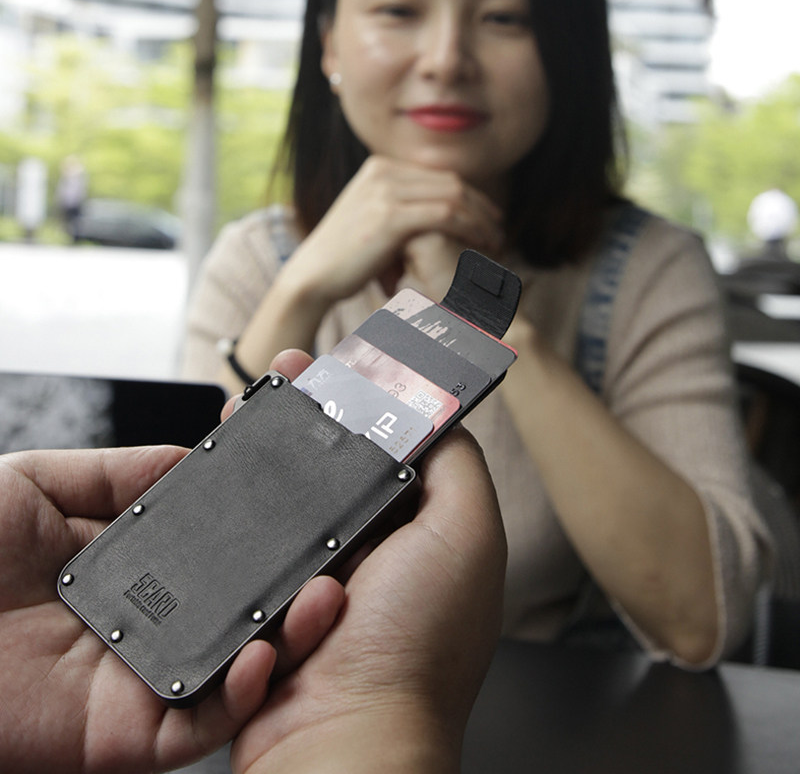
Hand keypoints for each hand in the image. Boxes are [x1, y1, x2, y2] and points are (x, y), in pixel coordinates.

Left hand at [0, 444, 342, 773]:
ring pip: (233, 669)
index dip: (261, 530)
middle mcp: (142, 624)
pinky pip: (199, 723)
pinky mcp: (121, 735)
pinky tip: (262, 653)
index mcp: (127, 569)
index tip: (303, 501)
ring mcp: (135, 680)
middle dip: (293, 585)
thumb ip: (120, 474)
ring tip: (324, 597)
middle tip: (339, 552)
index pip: (213, 551)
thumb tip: (191, 457)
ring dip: (286, 639)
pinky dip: (241, 696)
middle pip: (235, 610)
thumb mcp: (39, 483)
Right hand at [231, 351, 506, 773]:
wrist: (339, 742)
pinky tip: (237, 491)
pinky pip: (250, 545)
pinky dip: (241, 519)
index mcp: (419, 532)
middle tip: (282, 379)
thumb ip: (458, 468)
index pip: (390, 447)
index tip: (340, 366)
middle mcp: (372, 553)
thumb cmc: (413, 649)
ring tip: (248, 415)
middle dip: (307, 419)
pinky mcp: (270, 602)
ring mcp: (317, 576)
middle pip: (333, 466)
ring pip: (287, 498)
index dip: (366, 402)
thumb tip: (438, 414)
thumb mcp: (465, 536)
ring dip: (267, 460)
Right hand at [282, 155, 503, 305]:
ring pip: (454, 196)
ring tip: (497, 241)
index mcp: (379, 168)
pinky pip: (447, 215)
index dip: (470, 196)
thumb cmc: (342, 260)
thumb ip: (397, 211)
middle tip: (500, 230)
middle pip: (450, 182)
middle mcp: (383, 171)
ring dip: (482, 219)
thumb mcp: (370, 222)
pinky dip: (472, 228)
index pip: (438, 176)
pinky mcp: (391, 215)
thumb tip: (428, 222)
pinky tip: (483, 245)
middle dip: (481, 206)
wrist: (313, 276)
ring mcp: (386, 191)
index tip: (488, 218)